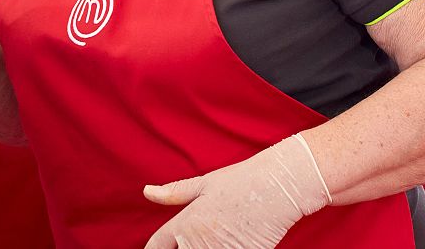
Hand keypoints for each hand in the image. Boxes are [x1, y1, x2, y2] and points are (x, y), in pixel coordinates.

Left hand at [142, 134, 330, 248]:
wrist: (278, 187)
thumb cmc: (241, 181)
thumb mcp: (204, 184)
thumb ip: (174, 193)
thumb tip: (147, 192)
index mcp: (185, 222)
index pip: (156, 246)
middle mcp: (197, 241)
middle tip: (199, 240)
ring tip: (216, 240)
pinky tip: (232, 242)